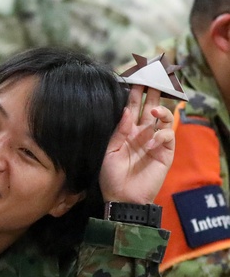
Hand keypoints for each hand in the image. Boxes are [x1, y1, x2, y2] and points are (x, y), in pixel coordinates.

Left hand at [100, 84, 174, 203]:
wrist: (122, 198)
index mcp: (126, 131)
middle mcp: (141, 133)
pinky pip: (168, 136)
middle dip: (152, 93)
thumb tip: (125, 110)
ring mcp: (154, 141)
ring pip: (163, 118)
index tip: (134, 78)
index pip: (132, 108)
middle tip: (154, 78)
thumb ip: (118, 131)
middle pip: (150, 107)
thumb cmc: (111, 176)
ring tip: (154, 110)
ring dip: (161, 110)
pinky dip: (162, 135)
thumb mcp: (109, 152)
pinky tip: (152, 142)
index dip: (134, 94)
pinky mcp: (165, 152)